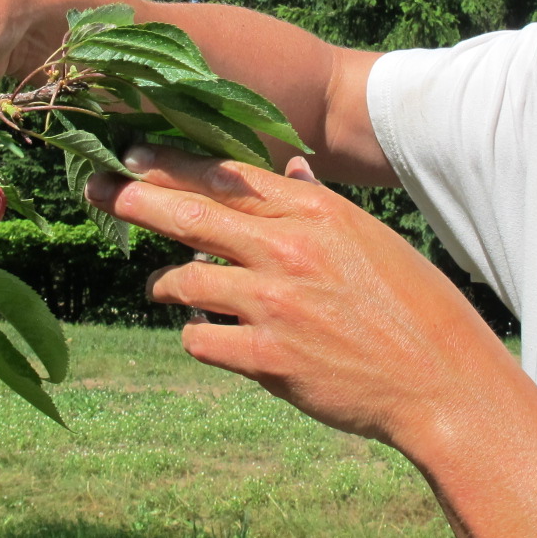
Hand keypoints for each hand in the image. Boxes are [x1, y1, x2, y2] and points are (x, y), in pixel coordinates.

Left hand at [86, 144, 510, 451]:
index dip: (171, 164)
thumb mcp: (370, 238)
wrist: (440, 381)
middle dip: (133, 199)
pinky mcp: (266, 359)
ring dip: (166, 284)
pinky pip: (198, 338)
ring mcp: (275, 303)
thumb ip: (319, 203)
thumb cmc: (410, 306)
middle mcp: (289, 249)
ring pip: (184, 280)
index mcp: (316, 212)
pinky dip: (196, 335)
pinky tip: (210, 337)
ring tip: (163, 288)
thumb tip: (289, 167)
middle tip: (95, 189)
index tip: (131, 156)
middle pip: (190, 213)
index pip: (226, 175)